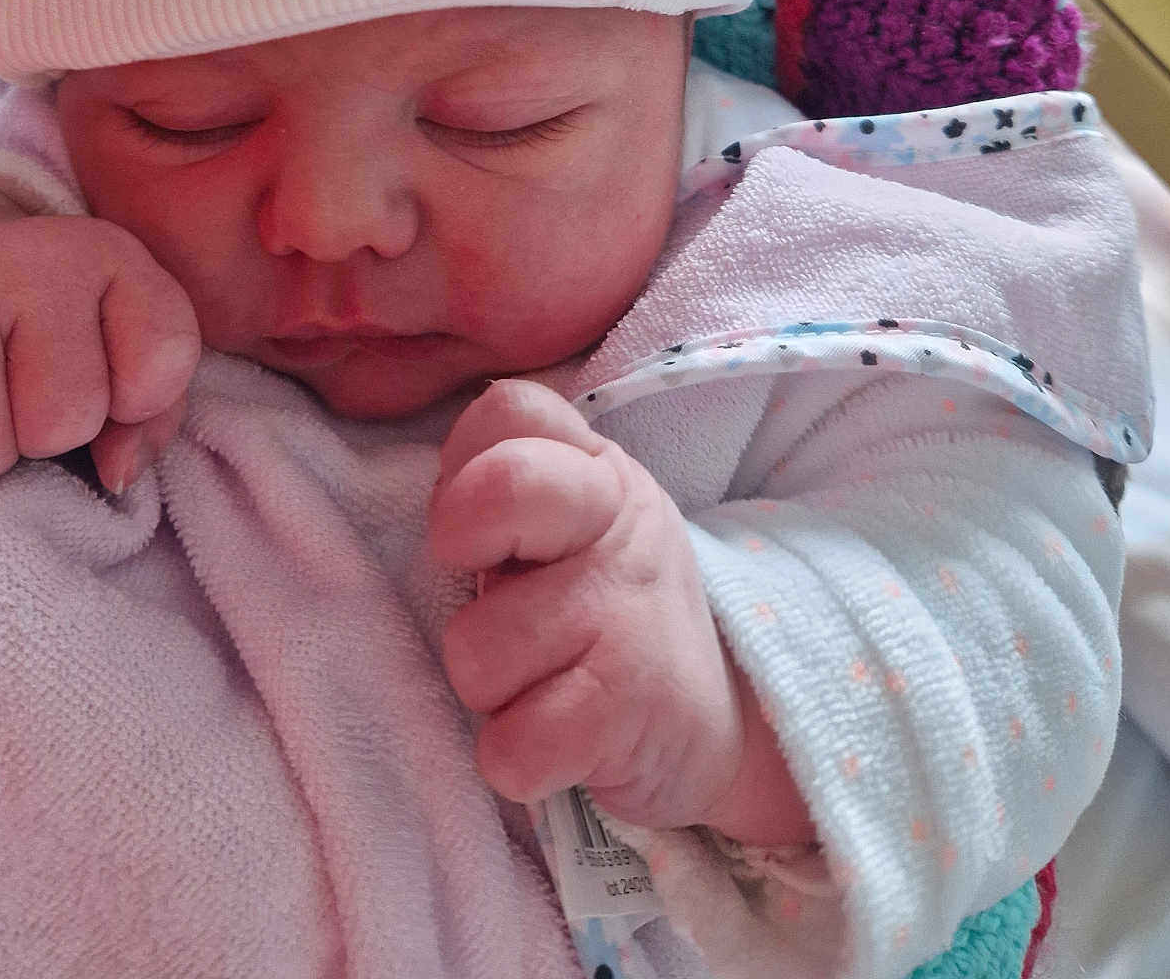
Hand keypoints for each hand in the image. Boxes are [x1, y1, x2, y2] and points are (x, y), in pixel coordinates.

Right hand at [0, 203, 200, 492]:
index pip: (159, 367)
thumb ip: (149, 414)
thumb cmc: (29, 330)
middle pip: (60, 424)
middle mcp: (29, 260)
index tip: (98, 377)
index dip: (130, 403)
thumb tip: (118, 475)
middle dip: (33, 437)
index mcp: (107, 255)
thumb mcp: (114, 347)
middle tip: (5, 391)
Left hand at [431, 378, 763, 833]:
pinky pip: (509, 746)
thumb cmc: (610, 614)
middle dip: (459, 547)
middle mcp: (619, 527)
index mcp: (598, 471)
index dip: (462, 467)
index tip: (478, 532)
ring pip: (475, 651)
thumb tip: (441, 502)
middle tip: (487, 597)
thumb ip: (511, 491)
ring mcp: (627, 617)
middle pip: (499, 488)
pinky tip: (557, 743)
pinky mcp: (627, 710)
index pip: (509, 409)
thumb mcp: (579, 526)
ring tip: (537, 683)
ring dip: (489, 686)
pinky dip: (515, 759)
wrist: (728, 718)